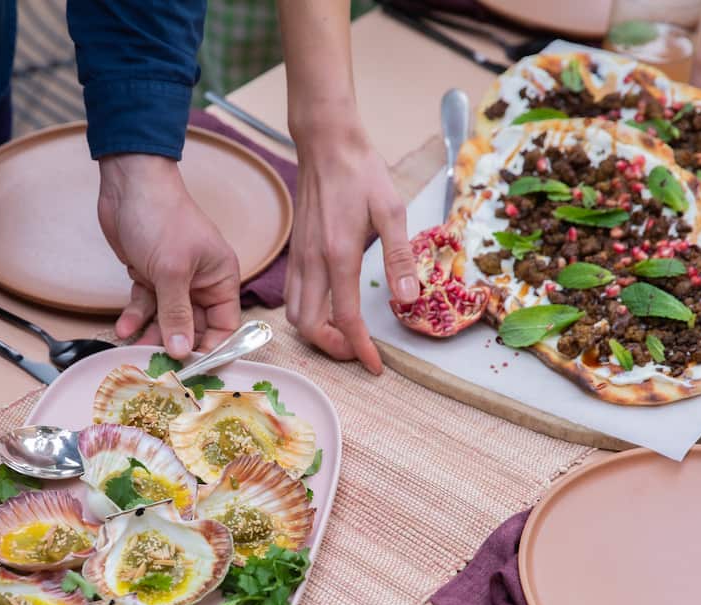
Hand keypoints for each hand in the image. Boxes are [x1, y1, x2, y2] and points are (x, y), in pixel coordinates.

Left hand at [98, 154, 240, 358]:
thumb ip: (177, 314)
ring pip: (167, 318)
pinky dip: (136, 316)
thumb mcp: (171, 271)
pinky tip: (123, 328)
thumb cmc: (162, 217)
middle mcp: (202, 281)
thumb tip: (184, 350)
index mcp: (221, 277)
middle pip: (194, 326)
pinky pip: (146, 304)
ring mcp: (175, 279)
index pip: (225, 325)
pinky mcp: (150, 274)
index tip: (192, 369)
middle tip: (158, 365)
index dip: (211, 348)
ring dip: (151, 333)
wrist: (128, 184)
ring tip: (136, 347)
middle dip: (176, 344)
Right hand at [284, 120, 415, 374]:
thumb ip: (399, 258)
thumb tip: (407, 299)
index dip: (359, 348)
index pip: (344, 318)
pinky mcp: (295, 252)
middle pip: (309, 326)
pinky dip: (307, 314)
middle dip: (332, 347)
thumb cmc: (361, 172)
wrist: (325, 143)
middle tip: (358, 351)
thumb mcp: (391, 210)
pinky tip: (328, 308)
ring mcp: (299, 258)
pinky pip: (293, 296)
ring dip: (317, 333)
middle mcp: (312, 262)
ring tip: (344, 335)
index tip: (375, 365)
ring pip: (294, 314)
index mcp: (337, 255)